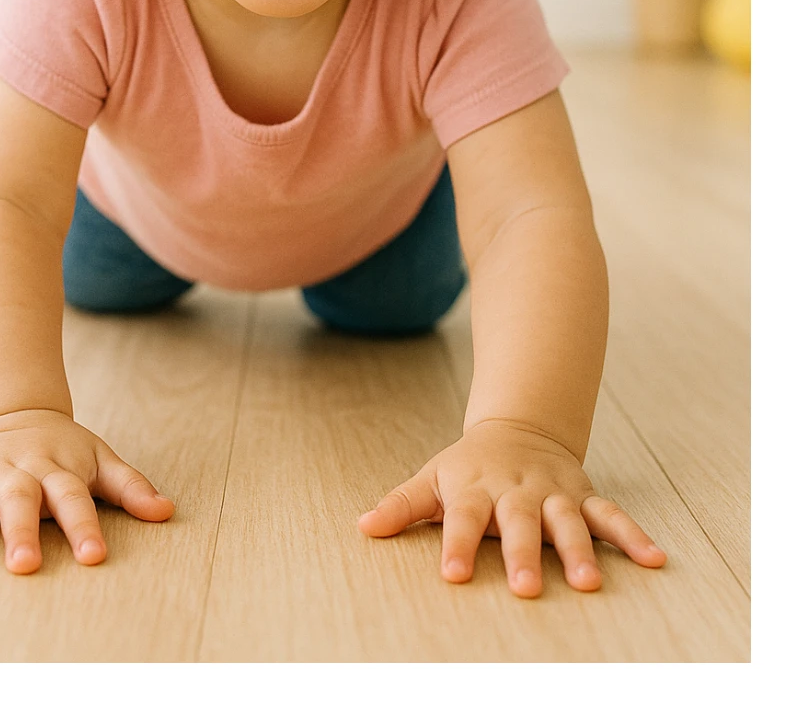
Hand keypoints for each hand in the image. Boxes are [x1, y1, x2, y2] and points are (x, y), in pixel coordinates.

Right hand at [0, 408, 173, 573]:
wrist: (17, 413)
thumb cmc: (64, 451)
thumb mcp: (100, 460)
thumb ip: (130, 487)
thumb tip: (167, 512)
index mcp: (57, 469)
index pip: (75, 499)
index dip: (85, 526)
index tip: (93, 556)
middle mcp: (17, 472)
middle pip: (20, 502)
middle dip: (21, 533)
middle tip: (24, 566)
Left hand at [359, 419, 666, 596]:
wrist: (518, 427)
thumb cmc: (468, 466)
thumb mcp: (431, 478)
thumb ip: (401, 505)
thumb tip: (362, 527)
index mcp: (476, 488)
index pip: (463, 518)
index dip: (458, 544)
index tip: (454, 574)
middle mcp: (516, 491)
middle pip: (519, 523)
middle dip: (523, 554)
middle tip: (526, 590)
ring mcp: (553, 494)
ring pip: (568, 522)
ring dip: (579, 551)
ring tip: (589, 584)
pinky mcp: (582, 496)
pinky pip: (611, 516)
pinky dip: (633, 536)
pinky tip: (654, 560)